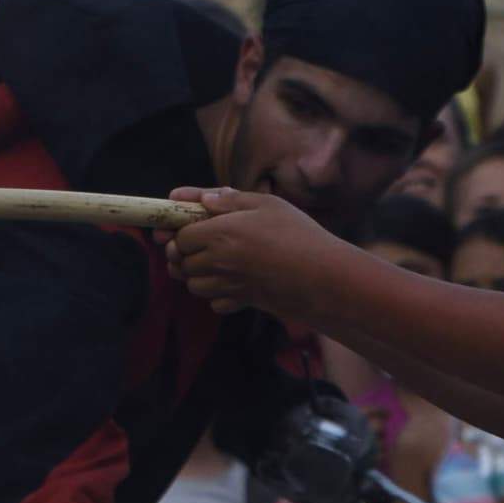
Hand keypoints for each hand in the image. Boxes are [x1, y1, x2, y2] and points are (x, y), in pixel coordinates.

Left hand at [164, 184, 357, 317]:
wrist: (323, 275)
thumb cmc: (299, 234)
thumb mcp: (268, 204)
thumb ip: (232, 200)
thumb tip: (205, 199)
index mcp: (221, 233)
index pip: (181, 237)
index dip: (180, 231)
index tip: (185, 226)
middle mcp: (218, 262)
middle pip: (181, 262)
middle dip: (183, 253)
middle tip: (194, 243)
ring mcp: (228, 285)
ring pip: (193, 285)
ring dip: (196, 274)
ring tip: (212, 261)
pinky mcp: (241, 302)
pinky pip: (215, 303)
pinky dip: (216, 295)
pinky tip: (231, 282)